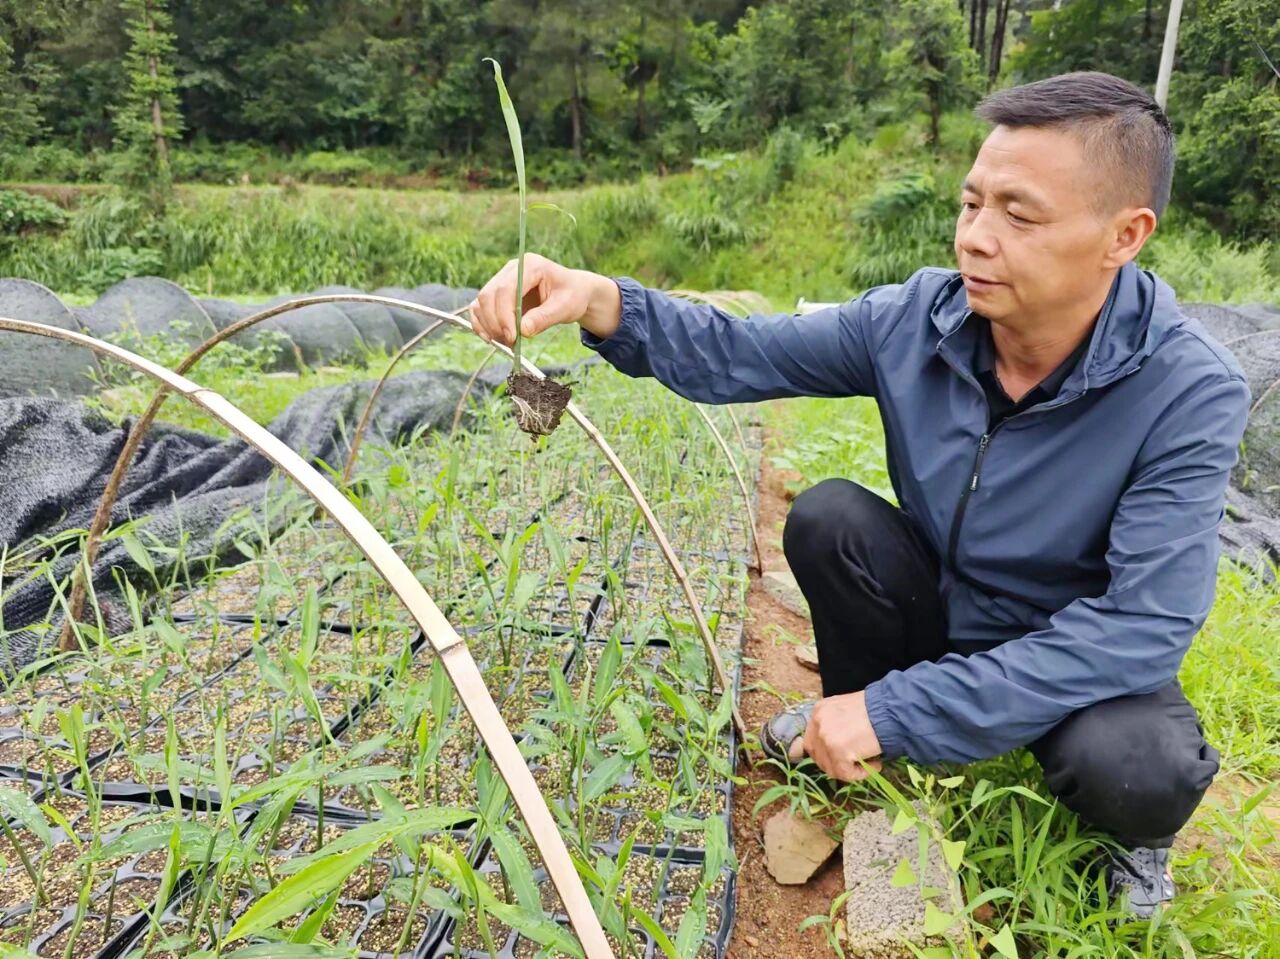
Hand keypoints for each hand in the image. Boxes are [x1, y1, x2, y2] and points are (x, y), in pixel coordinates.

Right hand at [467, 253, 620, 345]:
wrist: (573, 293)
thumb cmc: (572, 296)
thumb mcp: (565, 307)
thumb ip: (544, 318)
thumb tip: (523, 331)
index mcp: (529, 265)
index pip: (505, 289)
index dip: (504, 315)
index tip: (512, 337)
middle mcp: (511, 269)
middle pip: (488, 295)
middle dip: (495, 323)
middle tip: (510, 343)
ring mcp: (501, 280)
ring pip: (480, 303)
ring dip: (488, 326)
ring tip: (507, 343)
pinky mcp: (497, 294)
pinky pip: (479, 308)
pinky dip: (481, 325)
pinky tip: (492, 339)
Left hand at [790, 690, 882, 781]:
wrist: (891, 710)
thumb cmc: (876, 709)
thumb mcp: (846, 711)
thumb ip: (835, 725)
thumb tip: (833, 748)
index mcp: (819, 711)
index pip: (812, 740)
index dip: (826, 753)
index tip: (842, 757)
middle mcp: (818, 723)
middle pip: (817, 756)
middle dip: (835, 764)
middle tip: (855, 763)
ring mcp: (825, 738)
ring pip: (831, 768)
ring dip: (850, 770)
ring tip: (871, 762)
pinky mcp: (837, 752)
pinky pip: (845, 774)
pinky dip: (861, 774)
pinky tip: (875, 764)